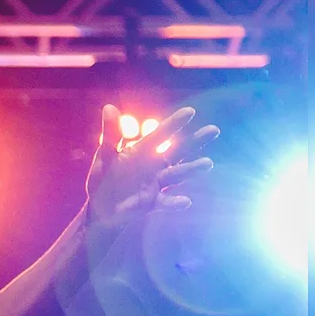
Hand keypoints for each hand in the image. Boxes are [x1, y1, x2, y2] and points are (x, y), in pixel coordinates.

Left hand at [86, 105, 219, 228]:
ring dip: (191, 169)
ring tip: (207, 163)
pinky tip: (185, 201)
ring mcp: (155, 183)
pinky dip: (175, 202)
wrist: (100, 207)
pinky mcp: (152, 202)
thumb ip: (110, 134)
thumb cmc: (103, 177)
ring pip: (177, 174)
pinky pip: (165, 201)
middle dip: (195, 141)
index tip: (190, 111)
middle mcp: (154, 165)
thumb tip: (110, 107)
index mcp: (142, 151)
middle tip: (213, 130)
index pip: (160, 134)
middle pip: (178, 151)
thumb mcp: (105, 155)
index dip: (173, 124)